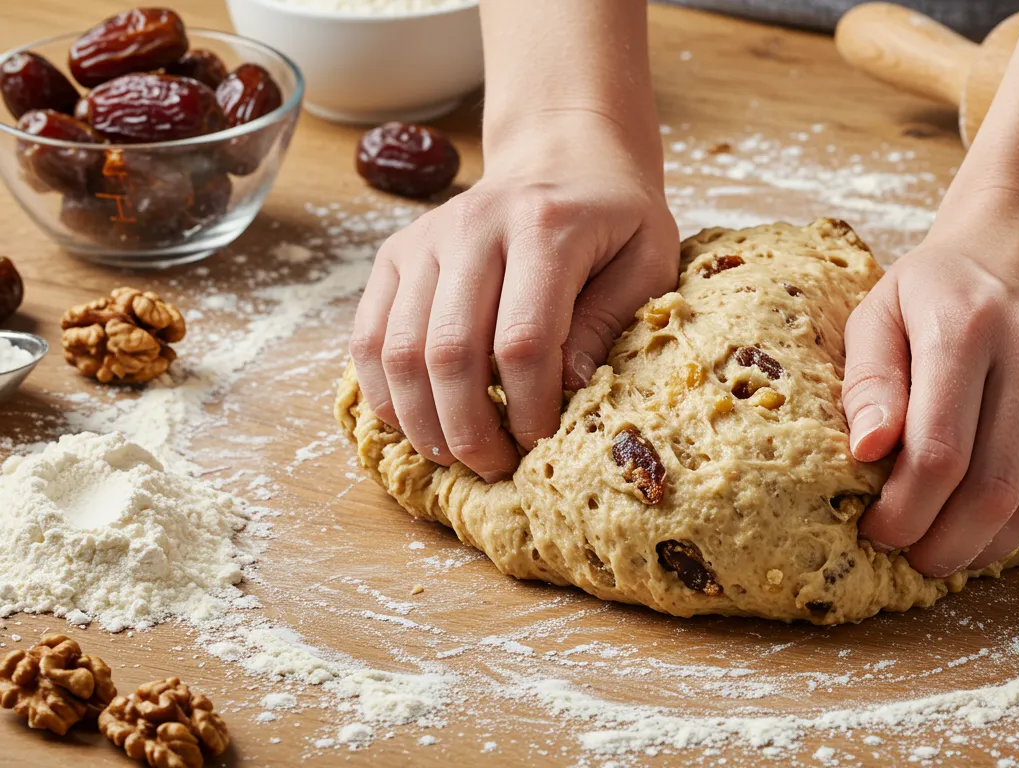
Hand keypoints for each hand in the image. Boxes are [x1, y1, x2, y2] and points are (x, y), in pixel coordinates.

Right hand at [350, 112, 679, 480]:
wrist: (563, 155)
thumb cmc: (614, 218)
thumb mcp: (647, 259)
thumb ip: (612, 320)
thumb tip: (565, 388)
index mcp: (545, 226)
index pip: (523, 339)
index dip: (528, 407)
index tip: (543, 443)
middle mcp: (474, 226)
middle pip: (450, 350)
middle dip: (470, 427)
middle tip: (495, 466)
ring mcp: (425, 239)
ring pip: (399, 351)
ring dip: (423, 420)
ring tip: (457, 455)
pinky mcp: (395, 255)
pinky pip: (368, 337)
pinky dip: (385, 392)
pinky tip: (418, 423)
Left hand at [842, 192, 1018, 576]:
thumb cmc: (938, 289)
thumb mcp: (880, 314)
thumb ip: (868, 383)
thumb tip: (867, 454)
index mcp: (964, 326)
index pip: (938, 452)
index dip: (906, 512)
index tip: (878, 532)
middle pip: (994, 488)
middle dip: (947, 544)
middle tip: (915, 560)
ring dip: (990, 546)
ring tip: (951, 552)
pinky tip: (996, 526)